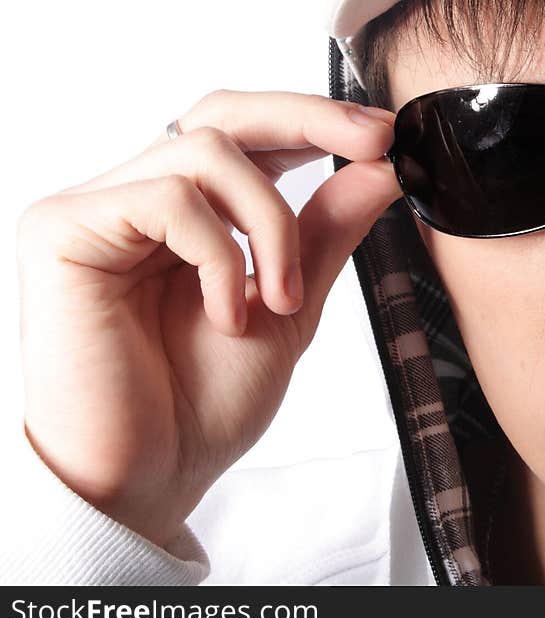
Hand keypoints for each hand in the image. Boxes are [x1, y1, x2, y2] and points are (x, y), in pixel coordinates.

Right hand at [16, 90, 401, 547]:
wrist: (149, 477)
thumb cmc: (203, 403)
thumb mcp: (287, 307)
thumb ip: (324, 235)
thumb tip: (377, 171)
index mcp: (185, 216)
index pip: (245, 133)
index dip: (314, 119)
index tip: (382, 137)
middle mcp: (134, 198)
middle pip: (220, 113)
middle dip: (309, 119)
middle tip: (373, 145)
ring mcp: (95, 210)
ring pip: (206, 152)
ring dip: (271, 227)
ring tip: (280, 302)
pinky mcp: (61, 230)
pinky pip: (169, 201)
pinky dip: (221, 259)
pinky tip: (225, 315)